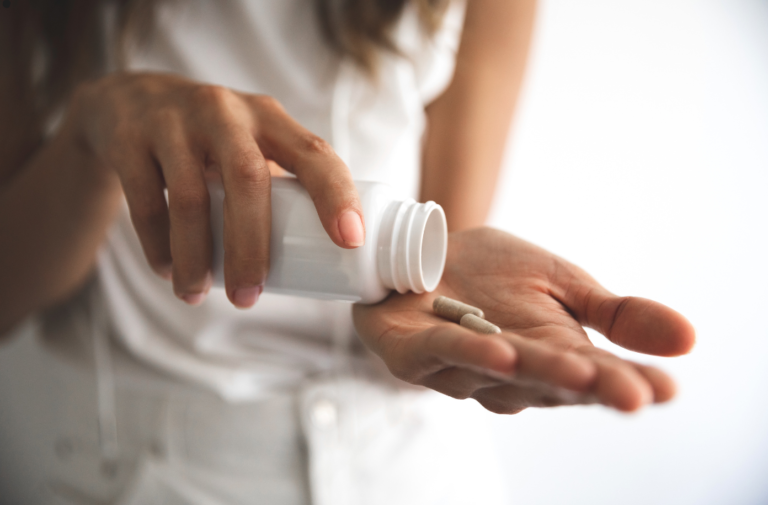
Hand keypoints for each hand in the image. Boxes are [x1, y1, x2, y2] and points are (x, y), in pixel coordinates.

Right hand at [67, 72, 362, 306]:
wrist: (130, 100)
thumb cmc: (213, 138)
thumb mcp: (252, 142)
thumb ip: (282, 183)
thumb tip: (323, 259)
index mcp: (269, 118)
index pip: (315, 153)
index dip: (337, 196)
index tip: (350, 243)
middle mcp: (226, 112)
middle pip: (248, 180)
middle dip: (251, 248)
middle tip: (248, 298)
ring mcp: (174, 121)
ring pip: (190, 199)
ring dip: (197, 258)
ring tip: (198, 294)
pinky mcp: (129, 139)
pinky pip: (147, 203)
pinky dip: (158, 246)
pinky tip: (167, 271)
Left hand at [353, 228, 694, 413]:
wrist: (425, 249)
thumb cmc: (492, 274)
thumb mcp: (563, 283)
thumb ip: (614, 314)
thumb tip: (688, 338)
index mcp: (550, 358)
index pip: (594, 378)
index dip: (627, 385)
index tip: (666, 389)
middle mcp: (508, 374)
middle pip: (552, 383)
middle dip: (590, 387)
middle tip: (633, 392)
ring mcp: (459, 368)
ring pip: (501, 374)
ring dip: (536, 372)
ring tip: (576, 369)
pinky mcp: (412, 354)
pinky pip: (442, 354)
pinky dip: (471, 352)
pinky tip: (501, 350)